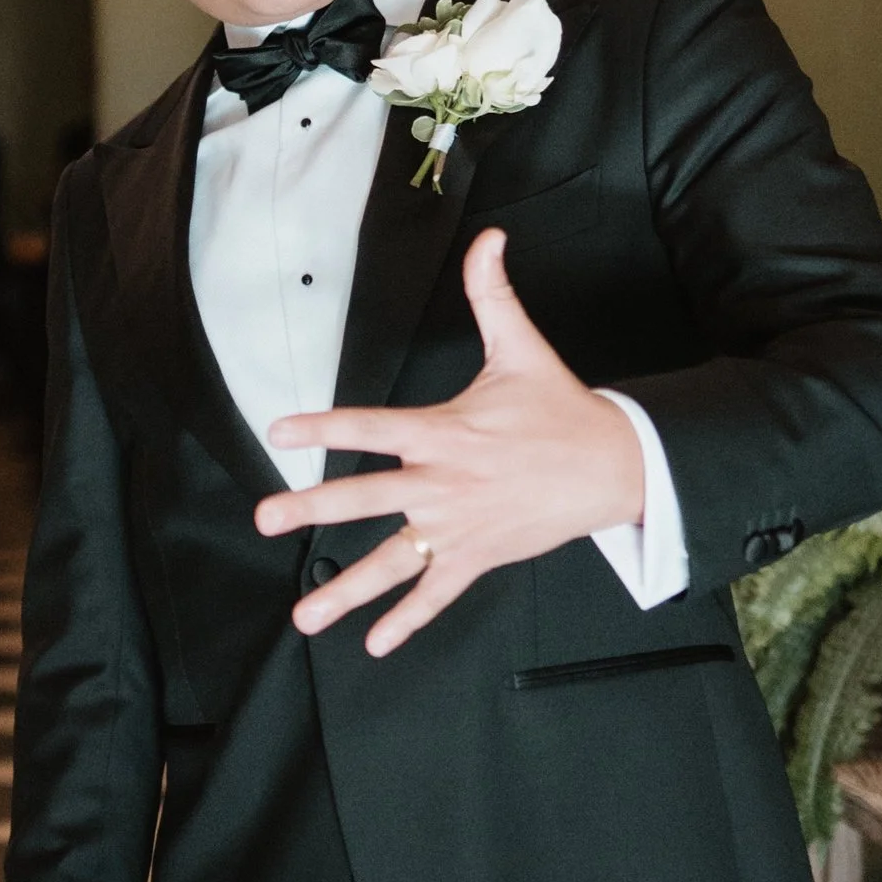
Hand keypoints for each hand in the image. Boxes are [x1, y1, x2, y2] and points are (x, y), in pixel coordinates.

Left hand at [256, 227, 644, 656]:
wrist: (616, 468)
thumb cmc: (561, 409)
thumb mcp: (523, 348)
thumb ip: (493, 294)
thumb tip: (489, 238)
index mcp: (445, 432)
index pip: (373, 426)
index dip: (324, 425)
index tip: (279, 430)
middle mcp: (444, 484)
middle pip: (368, 498)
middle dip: (312, 508)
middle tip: (265, 519)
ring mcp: (459, 527)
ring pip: (394, 561)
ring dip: (348, 591)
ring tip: (305, 616)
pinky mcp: (479, 557)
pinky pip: (437, 594)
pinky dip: (408, 619)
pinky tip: (375, 644)